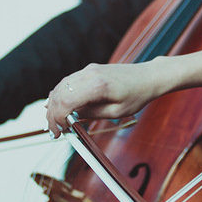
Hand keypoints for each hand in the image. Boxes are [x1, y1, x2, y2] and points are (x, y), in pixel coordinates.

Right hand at [45, 61, 168, 137]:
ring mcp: (88, 70)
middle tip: (54, 130)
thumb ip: (92, 114)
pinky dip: (60, 94)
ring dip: (54, 104)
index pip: (67, 101)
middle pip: (60, 94)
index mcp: (98, 85)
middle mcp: (90, 74)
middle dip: (53, 114)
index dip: (58, 118)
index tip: (58, 132)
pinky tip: (57, 106)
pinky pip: (68, 82)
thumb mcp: (116, 112)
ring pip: (61, 86)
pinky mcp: (89, 70)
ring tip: (54, 122)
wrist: (148, 76)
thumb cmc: (137, 95)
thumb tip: (72, 118)